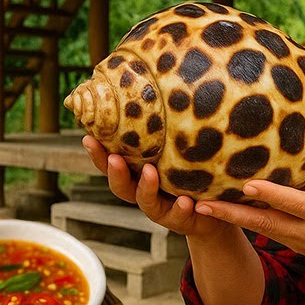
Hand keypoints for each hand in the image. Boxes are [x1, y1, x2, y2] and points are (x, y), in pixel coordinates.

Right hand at [81, 136, 235, 239]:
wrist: (217, 211)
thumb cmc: (194, 173)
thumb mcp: (180, 149)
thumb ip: (168, 129)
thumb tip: (160, 84)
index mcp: (139, 172)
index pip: (112, 162)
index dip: (98, 153)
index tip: (87, 137)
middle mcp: (145, 191)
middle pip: (120, 186)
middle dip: (114, 172)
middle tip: (114, 158)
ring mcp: (162, 208)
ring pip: (146, 202)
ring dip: (146, 188)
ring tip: (150, 173)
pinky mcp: (181, 220)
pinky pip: (178, 217)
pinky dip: (179, 209)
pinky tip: (185, 201)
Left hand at [192, 129, 304, 279]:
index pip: (296, 204)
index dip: (271, 194)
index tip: (246, 183)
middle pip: (265, 223)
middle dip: (231, 214)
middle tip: (201, 204)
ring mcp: (300, 242)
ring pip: (261, 229)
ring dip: (231, 218)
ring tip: (202, 206)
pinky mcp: (295, 246)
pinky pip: (267, 231)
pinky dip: (245, 222)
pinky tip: (226, 210)